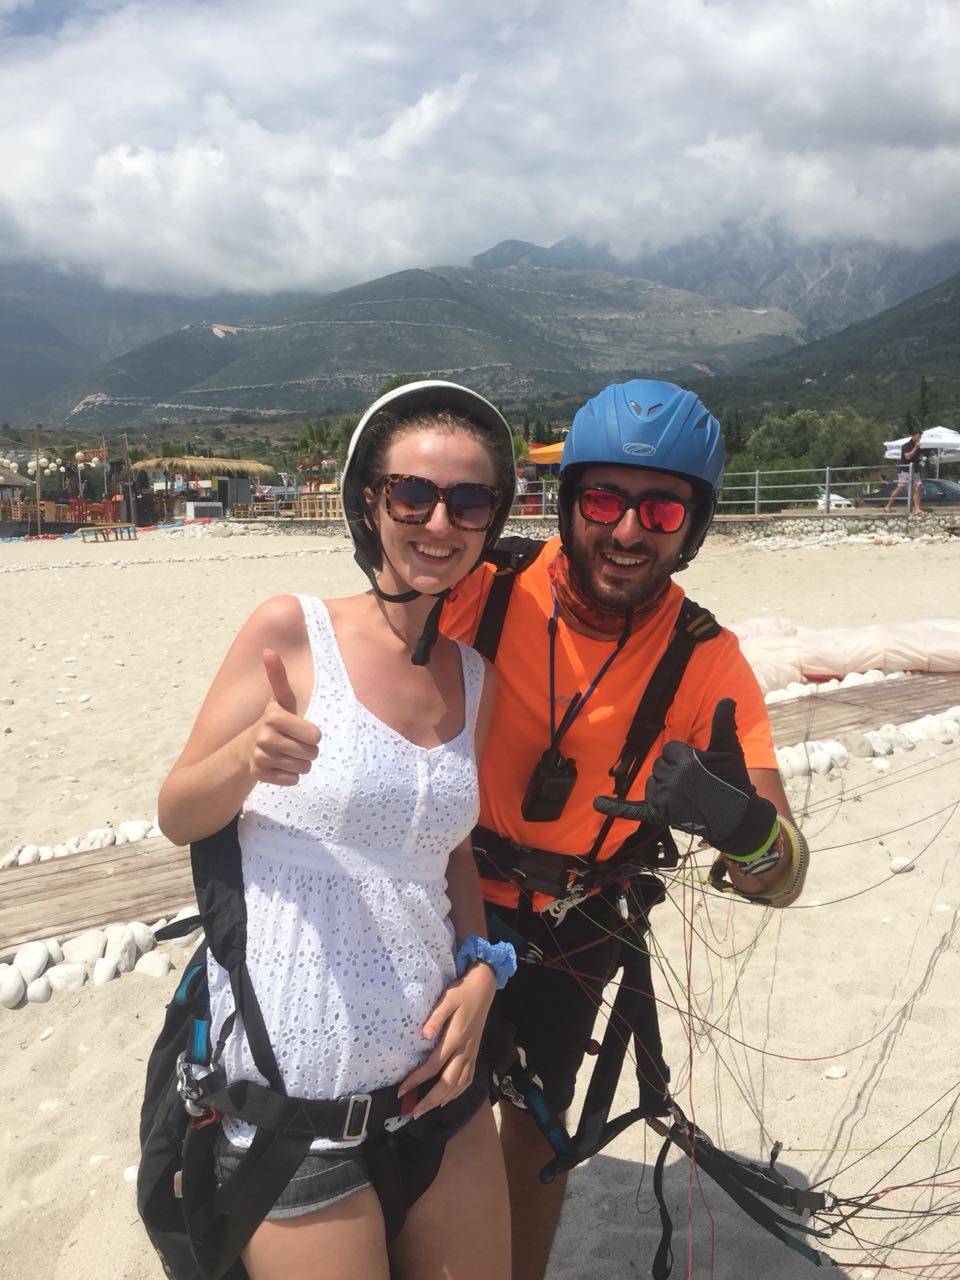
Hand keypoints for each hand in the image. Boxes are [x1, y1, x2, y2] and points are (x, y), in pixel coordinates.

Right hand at [248, 650, 321, 785]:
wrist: (248, 747)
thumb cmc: (275, 721)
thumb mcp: (281, 700)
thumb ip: (278, 677)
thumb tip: (268, 650)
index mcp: (274, 716)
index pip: (316, 736)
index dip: (312, 734)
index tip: (298, 729)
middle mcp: (265, 737)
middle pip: (311, 753)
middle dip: (308, 750)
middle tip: (293, 743)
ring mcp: (261, 757)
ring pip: (303, 768)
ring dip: (300, 763)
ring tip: (286, 754)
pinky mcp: (259, 775)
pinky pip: (292, 780)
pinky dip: (290, 776)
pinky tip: (279, 766)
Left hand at [397, 963, 496, 1117]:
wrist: (484, 988)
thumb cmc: (462, 992)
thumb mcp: (447, 999)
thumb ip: (436, 1018)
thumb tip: (423, 1035)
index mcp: (456, 1038)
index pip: (433, 1065)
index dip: (417, 1080)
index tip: (402, 1090)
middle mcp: (465, 1050)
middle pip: (448, 1082)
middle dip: (430, 1100)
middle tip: (413, 1112)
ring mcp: (471, 1053)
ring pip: (459, 1084)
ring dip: (442, 1100)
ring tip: (426, 1109)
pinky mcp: (474, 1052)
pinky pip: (468, 1079)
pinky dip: (457, 1092)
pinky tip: (447, 1098)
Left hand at [593, 699, 776, 859]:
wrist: (737, 818)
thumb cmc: (733, 781)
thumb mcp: (729, 750)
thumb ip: (723, 723)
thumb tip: (727, 698)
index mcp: (684, 758)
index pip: (670, 750)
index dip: (685, 758)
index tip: (701, 769)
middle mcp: (670, 777)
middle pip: (659, 765)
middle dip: (674, 773)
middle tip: (697, 785)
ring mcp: (663, 797)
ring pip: (652, 783)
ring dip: (664, 788)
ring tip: (688, 798)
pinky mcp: (659, 814)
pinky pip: (632, 809)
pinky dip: (614, 808)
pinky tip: (597, 804)